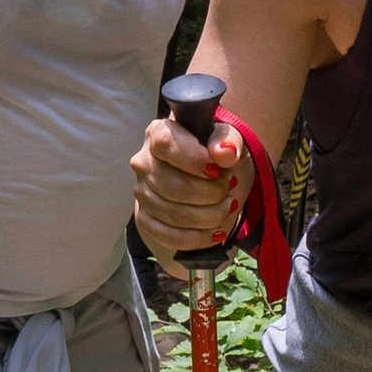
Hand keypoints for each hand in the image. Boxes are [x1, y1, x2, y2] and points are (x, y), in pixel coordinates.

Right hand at [130, 106, 250, 262]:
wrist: (211, 178)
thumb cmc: (216, 154)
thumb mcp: (229, 139)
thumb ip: (229, 139)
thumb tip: (224, 153)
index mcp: (158, 133)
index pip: (166, 145)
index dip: (194, 160)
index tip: (217, 170)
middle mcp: (143, 162)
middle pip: (174, 187)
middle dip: (211, 193)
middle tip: (229, 189)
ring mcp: (141, 193)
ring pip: (174, 214)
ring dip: (210, 216)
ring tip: (227, 207)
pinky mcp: (145, 219)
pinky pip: (168, 236)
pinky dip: (197, 238)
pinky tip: (215, 232)